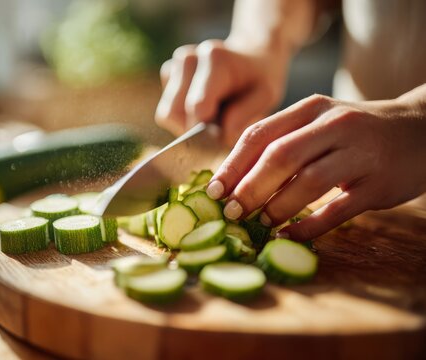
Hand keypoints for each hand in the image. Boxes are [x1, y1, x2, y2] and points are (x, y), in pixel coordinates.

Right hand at [155, 39, 289, 146]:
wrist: (251, 57)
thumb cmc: (259, 80)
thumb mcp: (266, 96)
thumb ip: (244, 115)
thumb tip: (220, 133)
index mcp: (214, 59)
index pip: (196, 107)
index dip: (207, 129)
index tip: (223, 131)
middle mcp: (188, 58)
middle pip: (174, 113)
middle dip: (194, 128)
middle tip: (218, 125)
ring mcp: (174, 64)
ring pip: (167, 113)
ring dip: (188, 122)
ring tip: (213, 113)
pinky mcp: (167, 74)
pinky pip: (167, 110)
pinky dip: (184, 116)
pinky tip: (204, 106)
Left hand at [206, 90, 425, 240]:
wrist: (418, 131)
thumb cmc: (353, 132)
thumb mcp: (318, 123)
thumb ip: (281, 142)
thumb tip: (233, 179)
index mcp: (311, 108)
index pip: (261, 134)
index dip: (232, 165)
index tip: (213, 191)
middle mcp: (334, 125)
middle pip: (281, 157)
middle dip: (249, 188)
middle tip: (230, 212)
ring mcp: (359, 154)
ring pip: (309, 182)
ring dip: (277, 207)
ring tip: (257, 223)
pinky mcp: (378, 185)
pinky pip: (338, 210)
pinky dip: (309, 226)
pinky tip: (288, 235)